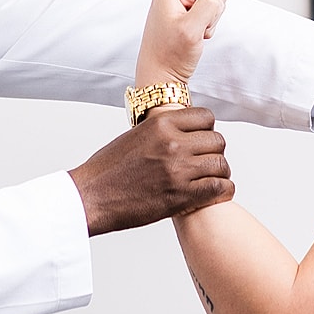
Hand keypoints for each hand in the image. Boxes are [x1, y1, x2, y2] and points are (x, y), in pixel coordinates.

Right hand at [69, 107, 232, 236]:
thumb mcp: (136, 135)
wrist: (91, 196)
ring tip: (210, 180)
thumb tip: (182, 130)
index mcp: (160, 123)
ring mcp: (178, 169)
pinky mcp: (181, 195)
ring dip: (219, 173)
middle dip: (215, 152)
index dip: (207, 130)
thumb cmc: (108, 168)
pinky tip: (214, 194)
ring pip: (221, 165)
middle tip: (206, 164)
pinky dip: (222, 191)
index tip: (202, 141)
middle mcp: (172, 142)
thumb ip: (162, 130)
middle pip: (217, 141)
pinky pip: (219, 188)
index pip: (206, 117)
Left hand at [135, 0, 227, 87]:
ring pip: (213, 2)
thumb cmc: (170, 56)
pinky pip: (207, 12)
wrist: (159, 75)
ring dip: (209, 21)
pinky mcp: (182, 12)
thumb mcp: (191, 29)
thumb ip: (208, 6)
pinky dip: (205, 26)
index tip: (197, 23)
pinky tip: (192, 35)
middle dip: (212, 13)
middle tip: (195, 30)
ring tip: (192, 34)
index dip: (214, 6)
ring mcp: (177, 1)